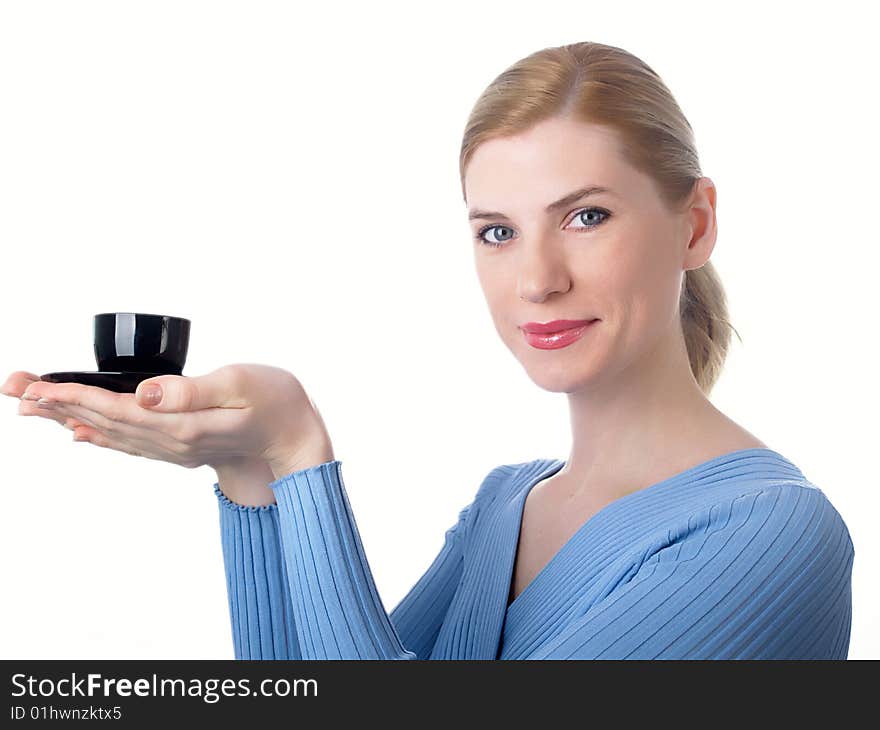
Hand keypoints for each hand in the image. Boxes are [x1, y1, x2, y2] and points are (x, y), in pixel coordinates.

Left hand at [2, 364, 334, 478]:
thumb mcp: (241, 386)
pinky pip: (129, 444)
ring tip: (33, 408)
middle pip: (104, 422)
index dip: (74, 397)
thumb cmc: (277, 404)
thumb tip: (144, 393)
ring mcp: (175, 449)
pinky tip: (81, 433)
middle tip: (14, 388)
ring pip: (111, 433)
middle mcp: (172, 443)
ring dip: (70, 418)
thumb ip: (191, 391)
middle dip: (57, 405)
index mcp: (184, 425)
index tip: (35, 387)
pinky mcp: (179, 448)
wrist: (297, 440)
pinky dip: (100, 436)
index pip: (117, 409)